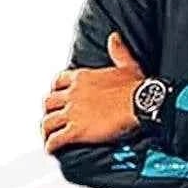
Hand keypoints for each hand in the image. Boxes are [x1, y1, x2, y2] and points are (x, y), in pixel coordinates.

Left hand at [43, 32, 145, 151]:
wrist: (140, 105)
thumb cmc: (136, 88)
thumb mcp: (127, 64)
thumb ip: (118, 51)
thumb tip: (114, 38)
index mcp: (82, 77)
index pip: (59, 81)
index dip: (56, 91)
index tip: (58, 96)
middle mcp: (73, 94)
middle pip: (49, 102)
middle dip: (48, 111)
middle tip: (51, 118)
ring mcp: (73, 113)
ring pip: (48, 122)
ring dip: (46, 130)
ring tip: (47, 137)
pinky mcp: (76, 131)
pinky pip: (56, 139)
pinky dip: (51, 145)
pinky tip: (51, 150)